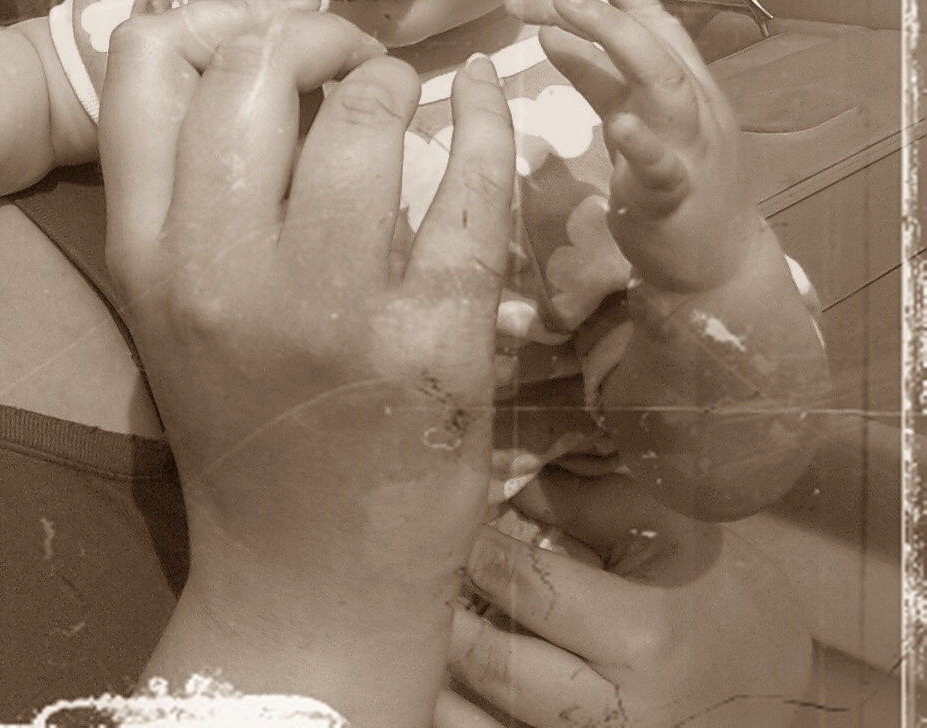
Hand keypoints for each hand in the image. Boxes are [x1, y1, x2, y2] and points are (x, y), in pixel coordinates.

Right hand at [98, 0, 516, 727]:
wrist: (308, 576)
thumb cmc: (244, 415)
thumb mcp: (175, 299)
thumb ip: (195, 180)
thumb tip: (268, 41)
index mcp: (145, 251)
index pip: (144, 61)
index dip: (215, 15)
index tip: (268, 37)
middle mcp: (220, 271)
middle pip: (253, 66)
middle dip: (314, 35)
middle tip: (347, 62)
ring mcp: (328, 308)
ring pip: (363, 111)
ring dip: (393, 81)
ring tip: (403, 100)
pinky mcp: (433, 340)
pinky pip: (469, 184)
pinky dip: (486, 118)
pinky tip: (483, 99)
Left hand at [438, 468, 810, 727]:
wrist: (765, 674)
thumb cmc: (707, 585)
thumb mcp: (660, 524)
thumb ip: (576, 497)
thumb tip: (491, 477)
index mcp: (645, 634)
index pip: (528, 587)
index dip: (476, 552)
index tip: (445, 526)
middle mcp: (625, 713)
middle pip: (498, 666)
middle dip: (446, 618)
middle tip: (414, 580)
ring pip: (487, 726)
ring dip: (443, 680)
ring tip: (416, 635)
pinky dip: (463, 719)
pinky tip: (439, 690)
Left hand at [512, 0, 759, 293]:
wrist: (717, 263)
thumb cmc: (673, 184)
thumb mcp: (630, 118)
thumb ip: (596, 75)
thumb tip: (551, 30)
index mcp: (681, 80)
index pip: (650, 14)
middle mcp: (692, 104)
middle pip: (652, 40)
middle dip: (603, 8)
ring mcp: (691, 148)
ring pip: (665, 86)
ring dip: (618, 48)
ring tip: (564, 22)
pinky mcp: (678, 196)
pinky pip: (663, 165)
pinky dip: (644, 142)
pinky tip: (620, 125)